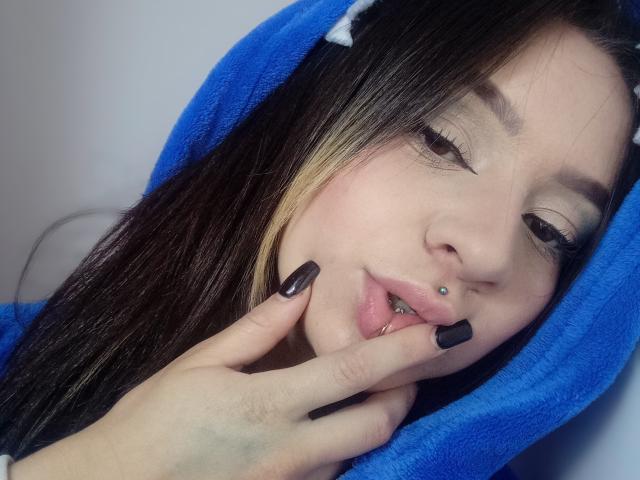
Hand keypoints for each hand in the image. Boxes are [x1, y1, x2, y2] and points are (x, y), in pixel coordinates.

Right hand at [80, 261, 449, 479]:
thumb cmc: (152, 418)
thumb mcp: (200, 363)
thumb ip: (260, 327)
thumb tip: (304, 284)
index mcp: (269, 403)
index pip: (355, 372)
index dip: (406, 350)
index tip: (446, 332)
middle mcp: (290, 449)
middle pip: (376, 423)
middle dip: (405, 393)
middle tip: (409, 367)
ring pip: (358, 453)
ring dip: (374, 420)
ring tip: (372, 392)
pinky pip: (330, 474)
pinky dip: (342, 447)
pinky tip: (328, 428)